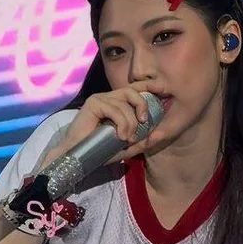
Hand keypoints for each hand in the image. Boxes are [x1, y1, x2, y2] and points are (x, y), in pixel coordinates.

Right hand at [39, 80, 169, 169]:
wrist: (78, 156)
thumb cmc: (99, 151)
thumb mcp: (126, 148)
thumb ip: (140, 142)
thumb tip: (156, 136)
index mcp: (117, 104)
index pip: (135, 89)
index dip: (149, 87)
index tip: (163, 91)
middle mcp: (108, 98)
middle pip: (132, 91)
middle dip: (142, 105)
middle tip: (143, 123)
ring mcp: (100, 99)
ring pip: (125, 104)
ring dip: (130, 123)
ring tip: (126, 139)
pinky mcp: (93, 103)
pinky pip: (115, 109)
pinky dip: (121, 123)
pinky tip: (120, 136)